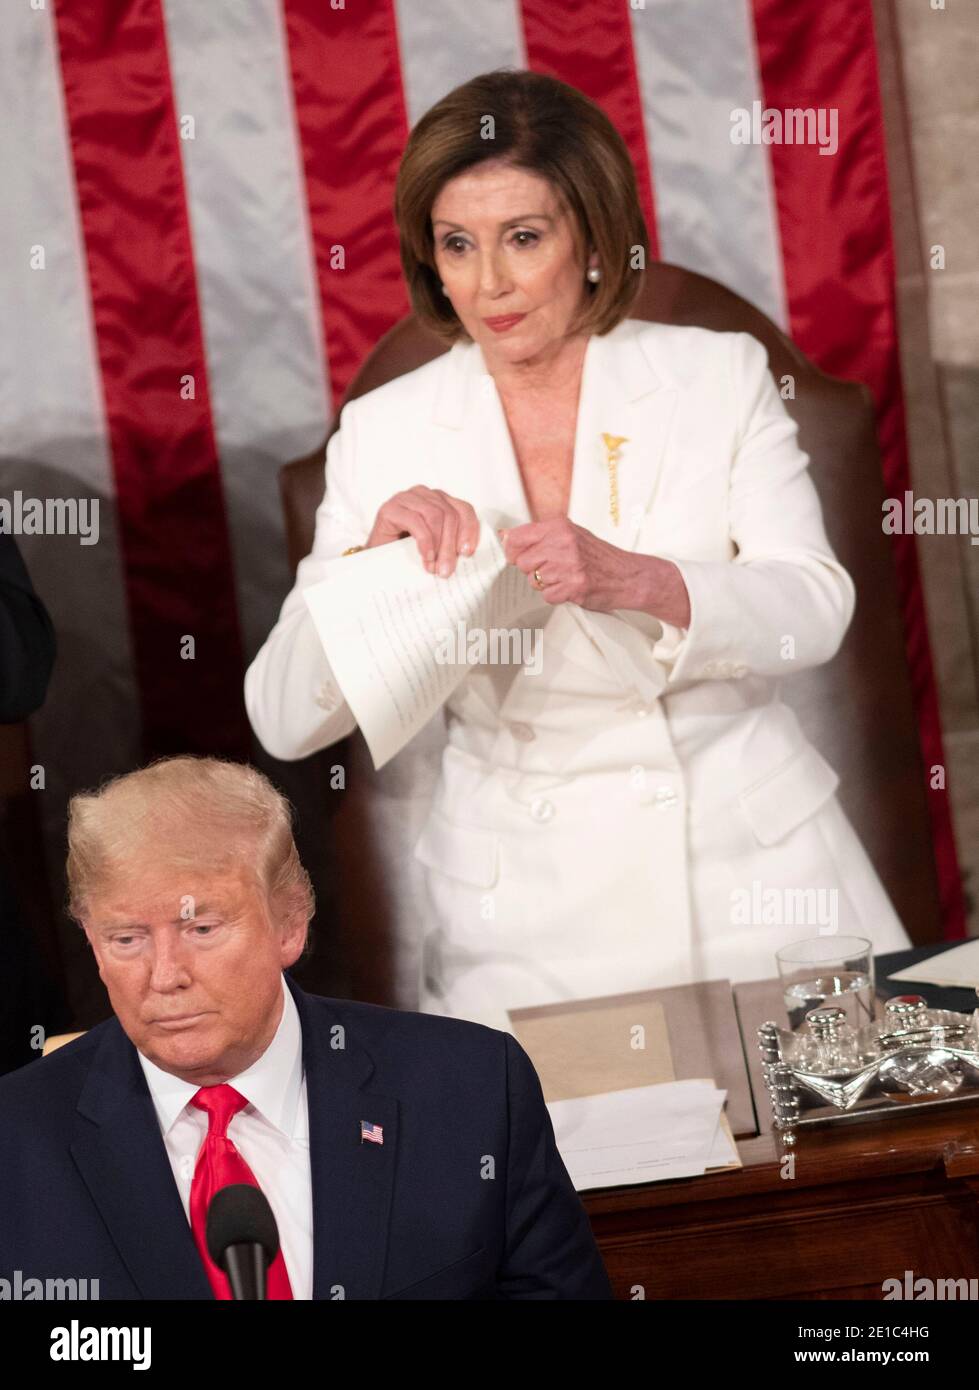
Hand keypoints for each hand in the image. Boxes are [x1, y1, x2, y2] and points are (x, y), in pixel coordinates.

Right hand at [366, 486, 479, 575]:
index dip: (469, 529)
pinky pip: (416, 521)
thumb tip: (469, 553)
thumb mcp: (436, 546)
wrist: (375, 561)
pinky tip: (425, 557)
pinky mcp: (391, 508)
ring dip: (439, 545)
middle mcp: (424, 494)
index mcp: (439, 500)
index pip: (463, 509)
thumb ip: (451, 542)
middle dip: (451, 545)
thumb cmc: (406, 553)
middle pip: (450, 514)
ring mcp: (406, 498)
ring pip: (436, 516)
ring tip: (435, 567)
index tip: (468, 553)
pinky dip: (424, 542)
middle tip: (448, 570)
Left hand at [499, 518, 637, 610]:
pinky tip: (570, 587)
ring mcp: (569, 566)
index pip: (517, 537)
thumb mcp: (571, 535)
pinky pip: (547, 596)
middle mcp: (563, 543)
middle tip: (552, 569)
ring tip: (565, 577)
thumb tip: (505, 537)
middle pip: (522, 562)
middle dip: (533, 569)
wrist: (628, 575)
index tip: (515, 555)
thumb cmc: (599, 556)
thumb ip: (539, 536)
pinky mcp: (574, 587)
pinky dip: (557, 596)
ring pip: (534, 581)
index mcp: (560, 527)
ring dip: (546, 584)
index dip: (512, 550)